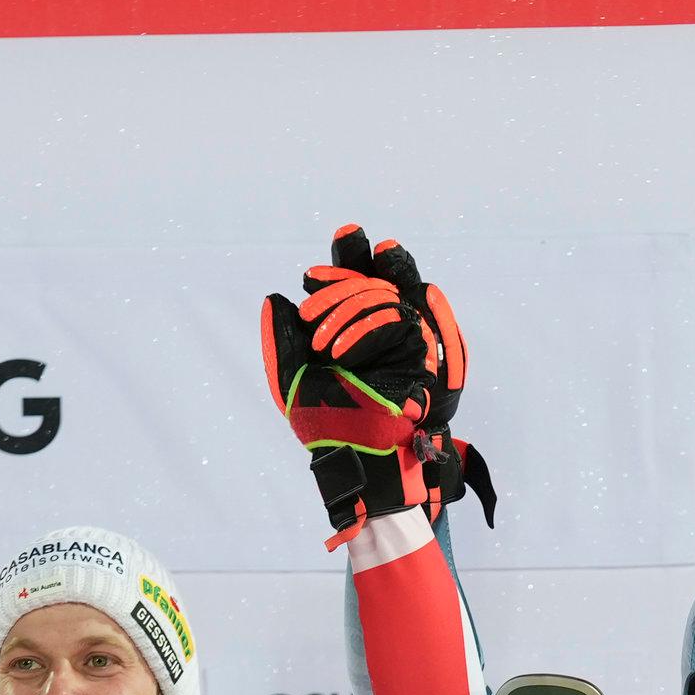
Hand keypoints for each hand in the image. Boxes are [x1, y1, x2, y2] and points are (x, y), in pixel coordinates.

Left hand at [260, 225, 486, 536]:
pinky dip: (363, 329)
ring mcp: (401, 338)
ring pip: (381, 293)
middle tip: (313, 300)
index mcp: (351, 330)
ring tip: (322, 345)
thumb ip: (282, 335)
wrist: (350, 449)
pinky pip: (394, 317)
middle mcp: (380, 328)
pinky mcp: (418, 352)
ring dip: (346, 308)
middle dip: (341, 279)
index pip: (355, 280)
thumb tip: (276, 297)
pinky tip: (340, 353)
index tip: (335, 245)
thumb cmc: (322, 420)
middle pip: (371, 277)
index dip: (348, 257)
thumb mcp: (290, 372)